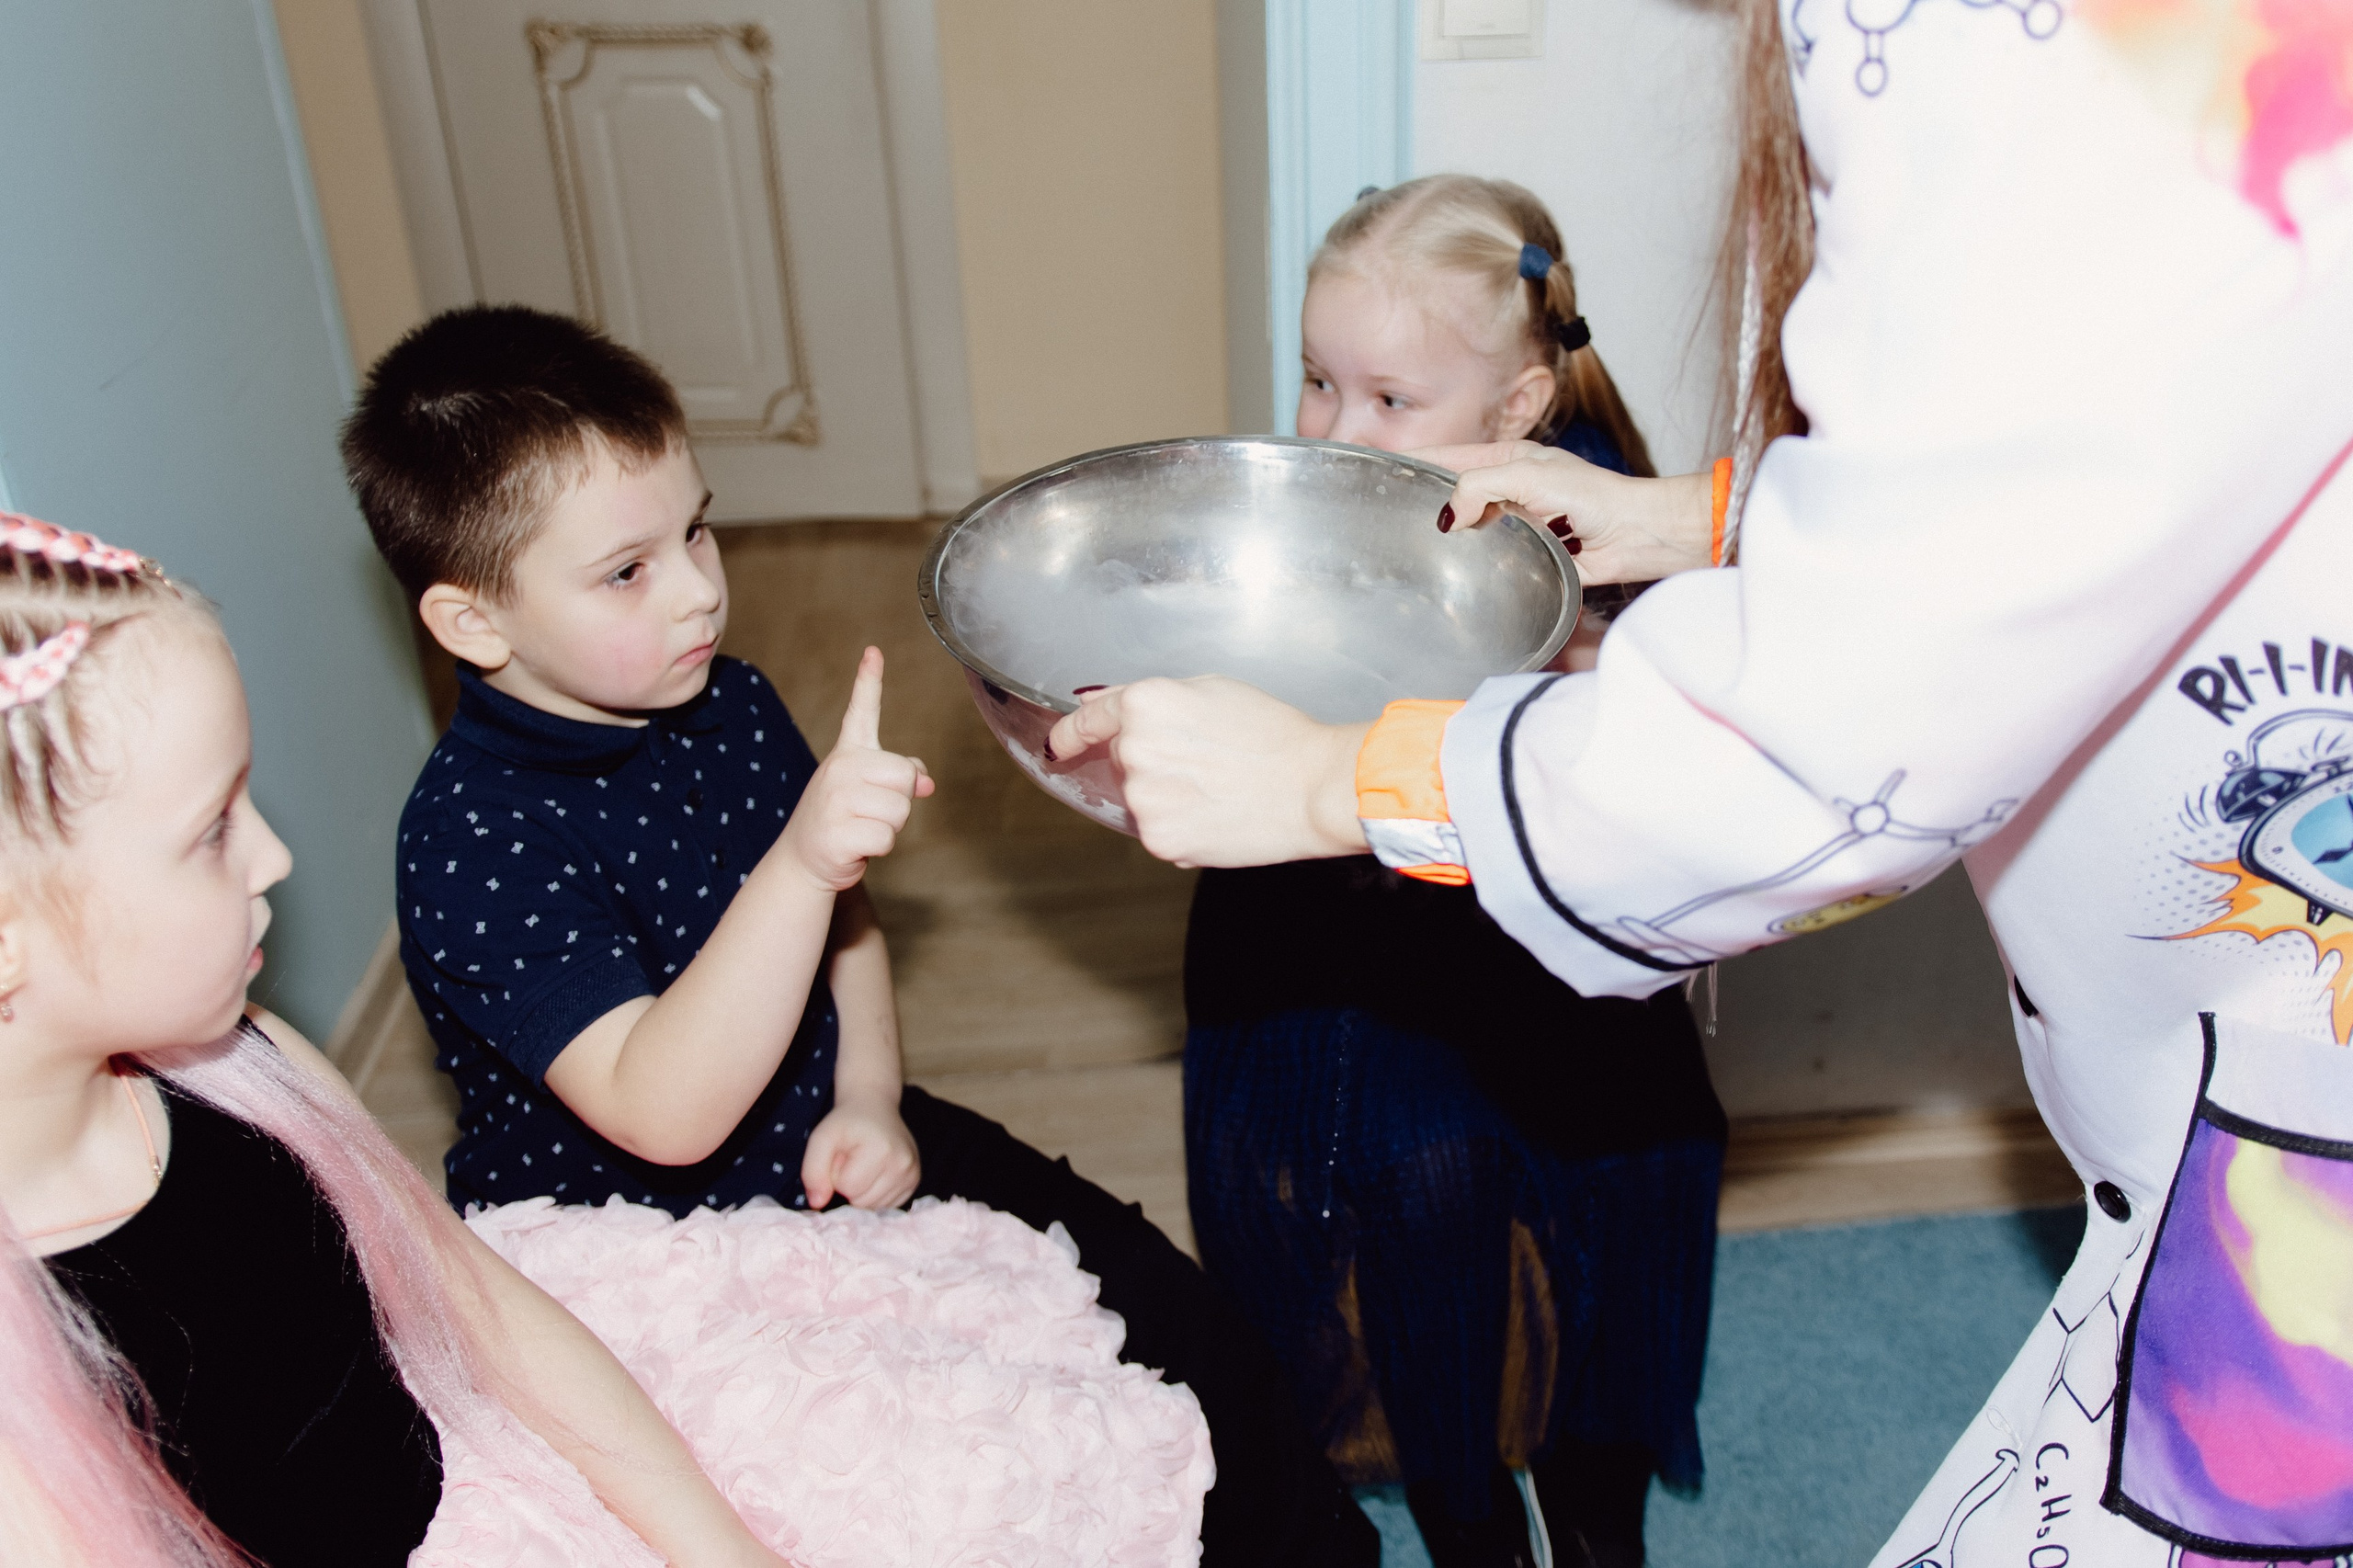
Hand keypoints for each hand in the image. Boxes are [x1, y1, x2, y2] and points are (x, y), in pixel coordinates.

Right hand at [778, 647, 934, 892]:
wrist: (804, 859)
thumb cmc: (844, 820)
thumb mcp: (868, 791)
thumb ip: (900, 776)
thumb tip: (926, 781)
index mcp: (848, 754)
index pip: (860, 711)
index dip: (869, 680)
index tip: (873, 651)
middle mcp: (839, 768)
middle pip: (905, 776)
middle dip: (900, 801)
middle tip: (871, 814)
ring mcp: (835, 798)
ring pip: (900, 810)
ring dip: (889, 828)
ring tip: (861, 828)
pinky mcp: (836, 831)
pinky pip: (886, 837)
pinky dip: (879, 849)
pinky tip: (855, 846)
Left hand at [800, 1094, 919, 1209]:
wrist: (874, 1107)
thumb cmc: (846, 1123)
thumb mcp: (821, 1139)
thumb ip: (813, 1171)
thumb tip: (817, 1203)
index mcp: (882, 1150)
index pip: (848, 1188)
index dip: (837, 1176)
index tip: (842, 1156)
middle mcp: (903, 1164)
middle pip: (862, 1202)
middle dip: (850, 1186)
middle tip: (853, 1161)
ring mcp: (912, 1174)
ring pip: (874, 1208)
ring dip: (862, 1192)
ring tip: (864, 1166)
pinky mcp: (915, 1181)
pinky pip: (886, 1206)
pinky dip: (875, 1194)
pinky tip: (875, 1173)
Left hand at [1045, 676, 1369, 866]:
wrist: (1312, 787)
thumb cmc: (1274, 734)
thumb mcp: (1211, 690)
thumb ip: (1148, 698)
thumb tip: (1097, 705)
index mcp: (1145, 704)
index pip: (1089, 720)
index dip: (1070, 733)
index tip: (1060, 744)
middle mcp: (1134, 749)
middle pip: (1122, 759)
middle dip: (1153, 760)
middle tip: (1207, 762)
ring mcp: (1142, 797)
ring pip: (1140, 798)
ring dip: (1166, 797)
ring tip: (1218, 790)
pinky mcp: (1157, 837)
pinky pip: (1157, 831)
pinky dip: (1181, 827)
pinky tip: (1217, 815)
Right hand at [1413, 442, 1716, 584]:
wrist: (1635, 535)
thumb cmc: (1594, 497)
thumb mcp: (1527, 475)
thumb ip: (1479, 486)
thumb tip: (1444, 516)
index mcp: (1507, 459)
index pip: (1449, 456)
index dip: (1415, 460)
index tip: (1380, 466)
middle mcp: (1509, 490)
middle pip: (1454, 493)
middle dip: (1425, 500)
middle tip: (1388, 513)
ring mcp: (1516, 524)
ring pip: (1469, 529)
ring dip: (1450, 536)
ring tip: (1412, 544)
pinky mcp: (1527, 556)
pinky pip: (1489, 560)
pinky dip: (1473, 563)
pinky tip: (1453, 570)